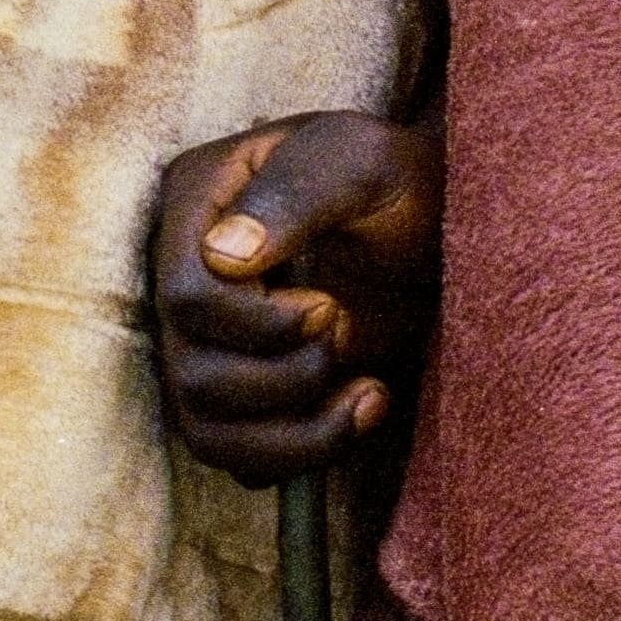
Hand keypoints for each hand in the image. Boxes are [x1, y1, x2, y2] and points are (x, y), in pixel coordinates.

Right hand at [149, 111, 437, 485]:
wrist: (436, 225)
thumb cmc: (400, 180)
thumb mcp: (361, 163)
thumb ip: (297, 194)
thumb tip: (223, 257)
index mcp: (197, 203)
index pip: (184, 295)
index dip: (254, 324)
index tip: (330, 307)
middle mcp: (188, 274)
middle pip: (190, 373)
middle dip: (282, 378)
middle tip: (348, 330)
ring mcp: (211, 338)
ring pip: (206, 429)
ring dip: (294, 432)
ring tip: (368, 394)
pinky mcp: (246, 389)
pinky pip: (240, 458)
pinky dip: (299, 456)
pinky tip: (363, 410)